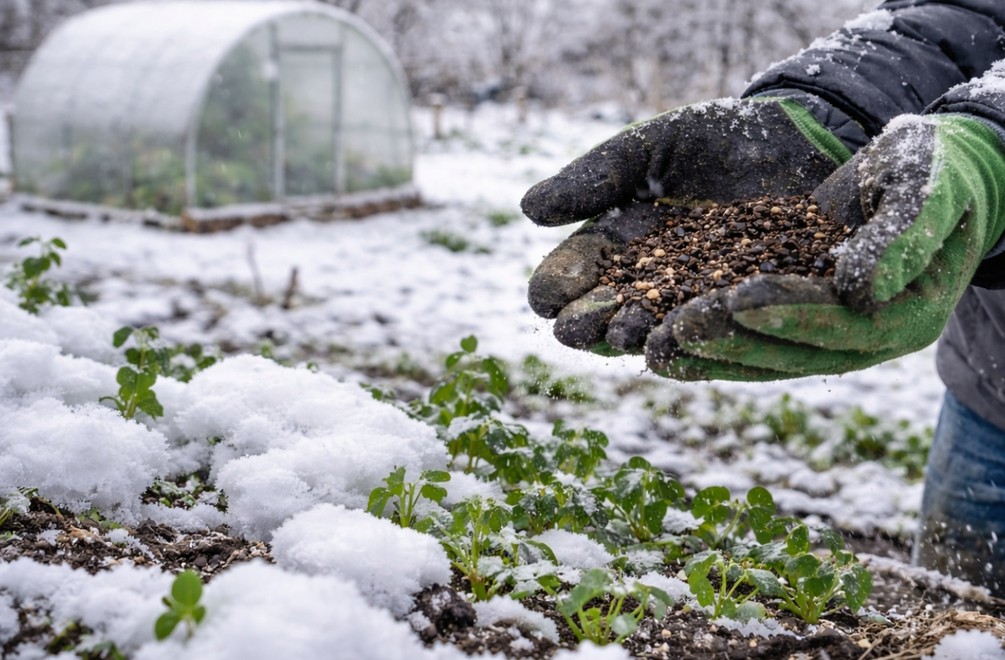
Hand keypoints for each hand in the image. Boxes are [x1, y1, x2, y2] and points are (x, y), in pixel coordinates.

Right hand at [522, 96, 852, 352]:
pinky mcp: (737, 310)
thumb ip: (594, 177)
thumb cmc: (715, 138)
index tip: (545, 297)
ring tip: (623, 333)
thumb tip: (527, 208)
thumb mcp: (648, 147)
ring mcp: (689, 299)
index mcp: (611, 242)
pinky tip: (679, 339)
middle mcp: (643, 280)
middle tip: (575, 327)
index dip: (553, 287)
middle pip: (600, 312)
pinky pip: (708, 331)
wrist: (800, 141)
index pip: (568, 273)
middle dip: (585, 323)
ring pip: (649, 329)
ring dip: (631, 336)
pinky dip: (691, 338)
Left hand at [647, 114, 1004, 379]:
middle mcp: (863, 340)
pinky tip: (658, 335)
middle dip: (731, 340)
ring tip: (652, 348)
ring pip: (759, 354)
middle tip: (676, 330)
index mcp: (906, 316)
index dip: (789, 312)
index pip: (841, 322)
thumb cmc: (937, 173)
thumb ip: (900, 238)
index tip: (739, 300)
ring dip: (706, 353)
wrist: (927, 173)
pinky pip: (746, 336)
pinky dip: (705, 339)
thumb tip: (860, 292)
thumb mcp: (926, 190)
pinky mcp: (793, 320)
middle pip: (790, 350)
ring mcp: (826, 337)